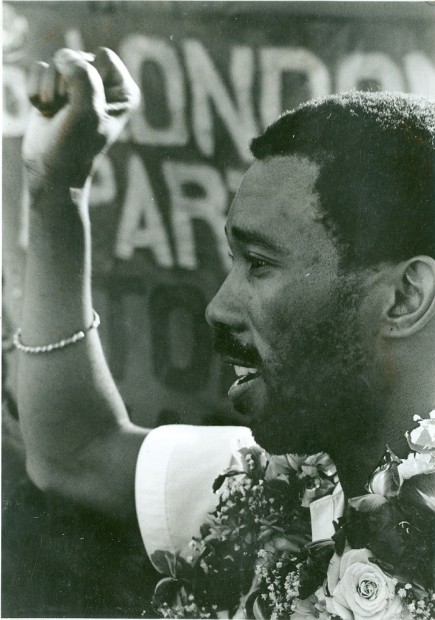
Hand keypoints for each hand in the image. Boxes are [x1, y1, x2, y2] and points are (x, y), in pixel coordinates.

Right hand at [22, 47, 139, 193]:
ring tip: (57, 115)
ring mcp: (77, 83)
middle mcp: (103, 83)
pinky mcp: (53, 86)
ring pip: (55, 62)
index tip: (90, 108)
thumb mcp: (87, 113)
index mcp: (124, 90)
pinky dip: (36, 92)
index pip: (103, 57)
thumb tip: (64, 56)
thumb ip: (82, 77)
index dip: (90, 79)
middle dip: (66, 87)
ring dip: (49, 92)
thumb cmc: (75, 146)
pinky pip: (37, 69)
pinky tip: (45, 112)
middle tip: (69, 115)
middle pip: (76, 57)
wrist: (50, 170)